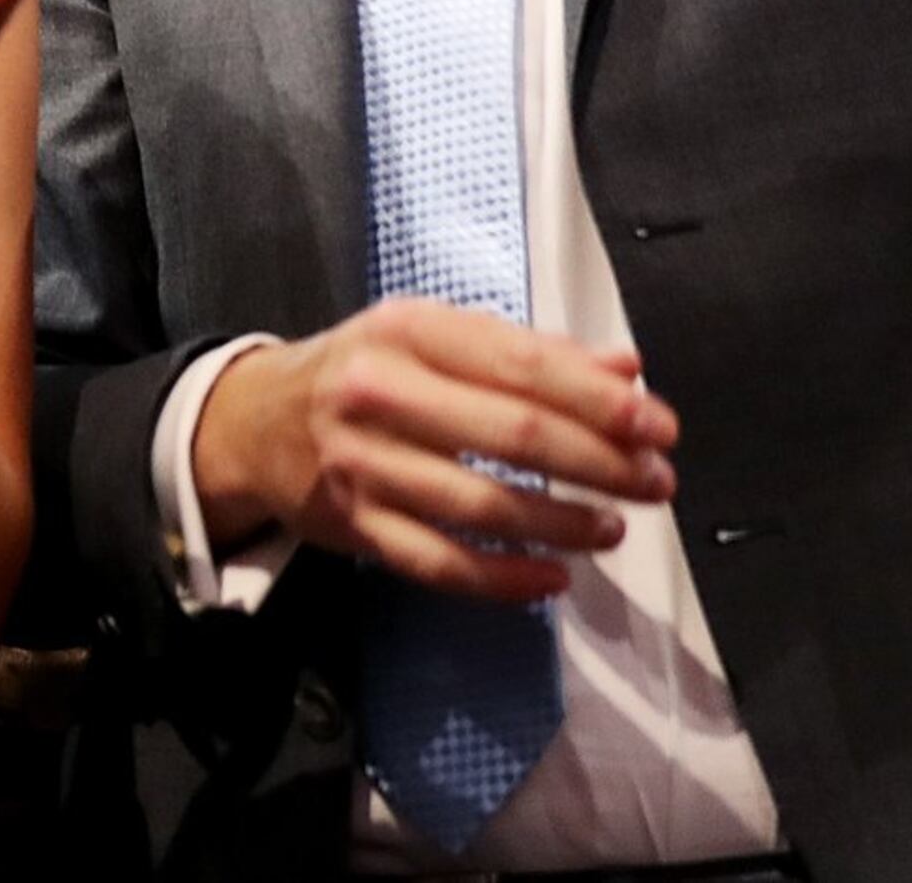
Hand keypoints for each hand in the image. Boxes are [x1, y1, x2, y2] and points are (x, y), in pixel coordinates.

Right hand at [190, 298, 679, 605]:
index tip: (658, 425)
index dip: (597, 400)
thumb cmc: (362, 370)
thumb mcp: (432, 337)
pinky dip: (504, 579)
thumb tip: (627, 372)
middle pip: (509, 433)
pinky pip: (440, 563)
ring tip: (614, 528)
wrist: (253, 420)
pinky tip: (553, 579)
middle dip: (597, 461)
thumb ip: (527, 351)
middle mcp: (380, 391)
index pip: (520, 364)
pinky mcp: (353, 525)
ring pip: (480, 505)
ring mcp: (362, 463)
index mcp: (408, 331)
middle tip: (655, 480)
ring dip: (562, 523)